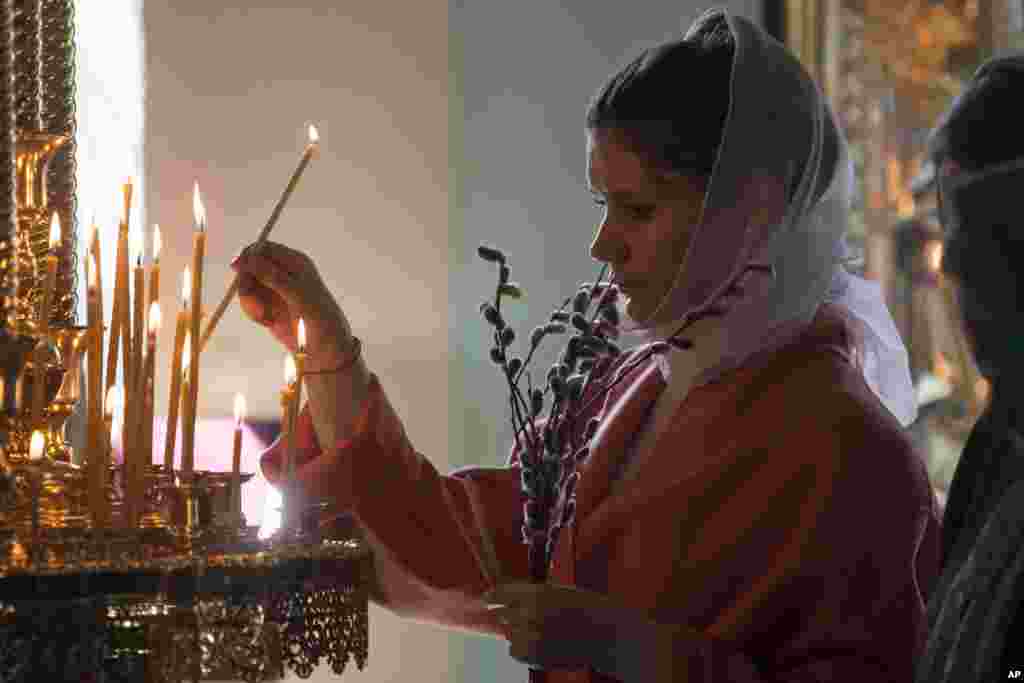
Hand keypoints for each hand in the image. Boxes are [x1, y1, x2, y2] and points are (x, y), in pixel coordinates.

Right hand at [231, 241, 352, 369]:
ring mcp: (274, 289)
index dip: (248, 256)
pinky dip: (253, 312)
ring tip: (264, 318)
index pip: (264, 248)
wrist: (324, 348)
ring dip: (250, 303)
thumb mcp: (297, 294)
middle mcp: (283, 272)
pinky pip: (250, 303)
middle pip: (249, 267)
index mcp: (295, 262)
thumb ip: (273, 276)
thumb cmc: (318, 317)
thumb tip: (248, 259)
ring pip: (247, 286)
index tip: (237, 269)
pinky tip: (267, 322)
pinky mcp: (268, 306)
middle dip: (246, 284)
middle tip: (253, 304)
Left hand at [484, 581, 679, 676]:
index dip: (492, 595)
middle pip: (503, 615)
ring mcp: (533, 636)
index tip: (486, 599)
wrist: (608, 634)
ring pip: (509, 634)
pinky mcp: (535, 656)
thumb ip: (529, 595)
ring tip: (544, 632)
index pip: (502, 593)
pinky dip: (523, 649)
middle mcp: (531, 613)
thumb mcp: (557, 591)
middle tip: (530, 618)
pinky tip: (542, 644)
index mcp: (538, 593)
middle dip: (510, 616)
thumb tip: (498, 601)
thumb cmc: (586, 608)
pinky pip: (515, 651)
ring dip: (519, 633)